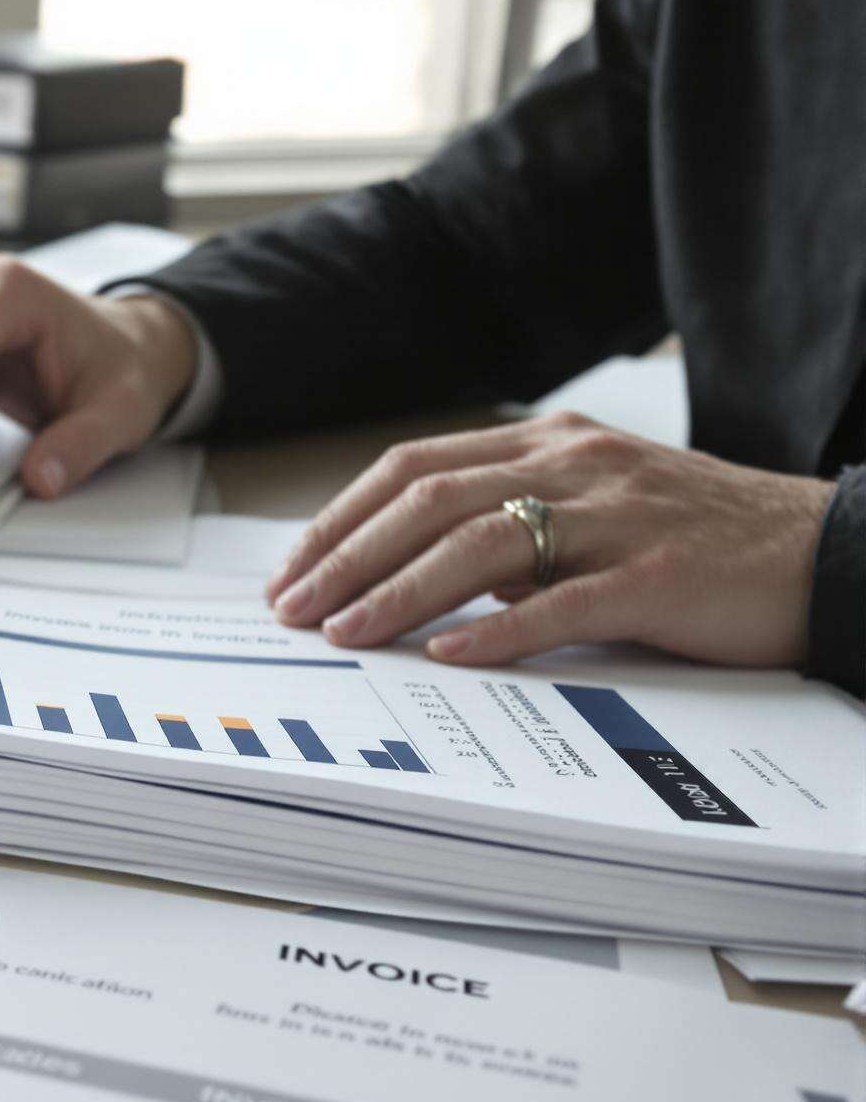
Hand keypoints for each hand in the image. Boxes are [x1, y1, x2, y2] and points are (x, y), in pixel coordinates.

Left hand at [268, 411, 834, 667]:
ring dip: (398, 592)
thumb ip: (511, 528)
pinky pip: (563, 603)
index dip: (342, 519)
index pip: (415, 467)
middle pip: (430, 501)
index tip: (289, 570)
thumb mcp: (593, 512)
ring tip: (345, 633)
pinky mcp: (661, 576)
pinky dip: (498, 632)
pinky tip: (447, 658)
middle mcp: (577, 466)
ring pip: (480, 544)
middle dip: (348, 557)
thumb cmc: (698, 541)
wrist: (828, 551)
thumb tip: (409, 576)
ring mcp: (620, 517)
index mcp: (551, 443)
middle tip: (292, 608)